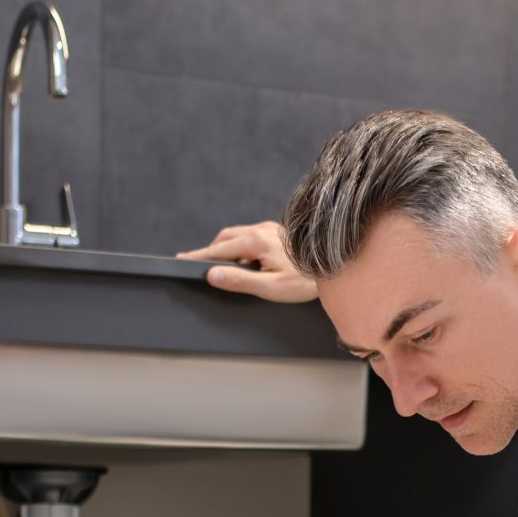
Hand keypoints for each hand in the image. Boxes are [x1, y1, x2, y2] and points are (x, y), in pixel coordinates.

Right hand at [175, 220, 316, 303]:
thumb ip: (240, 281)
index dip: (199, 257)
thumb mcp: (271, 287)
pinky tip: (247, 261)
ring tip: (224, 268)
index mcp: (256, 241)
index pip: (218, 250)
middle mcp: (261, 230)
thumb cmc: (306, 280)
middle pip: (225, 239)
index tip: (181, 260)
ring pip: (237, 236)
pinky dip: (241, 246)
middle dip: (211, 252)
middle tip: (199, 265)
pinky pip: (251, 236)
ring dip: (227, 249)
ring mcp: (270, 228)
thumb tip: (213, 275)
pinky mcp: (278, 232)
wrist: (336, 265)